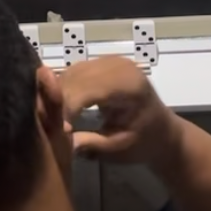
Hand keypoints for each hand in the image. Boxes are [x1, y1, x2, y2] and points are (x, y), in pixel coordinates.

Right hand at [62, 56, 182, 165]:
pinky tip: (60, 105)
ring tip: (52, 116)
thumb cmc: (144, 143)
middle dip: (58, 100)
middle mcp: (120, 66)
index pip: (87, 90)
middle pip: (76, 77)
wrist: (162, 131)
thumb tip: (61, 141)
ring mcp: (111, 61)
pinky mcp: (103, 63)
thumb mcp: (119, 150)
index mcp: (129, 86)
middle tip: (48, 125)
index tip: (57, 130)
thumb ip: (91, 144)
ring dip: (58, 93)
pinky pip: (76, 71)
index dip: (67, 108)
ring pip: (72, 72)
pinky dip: (65, 87)